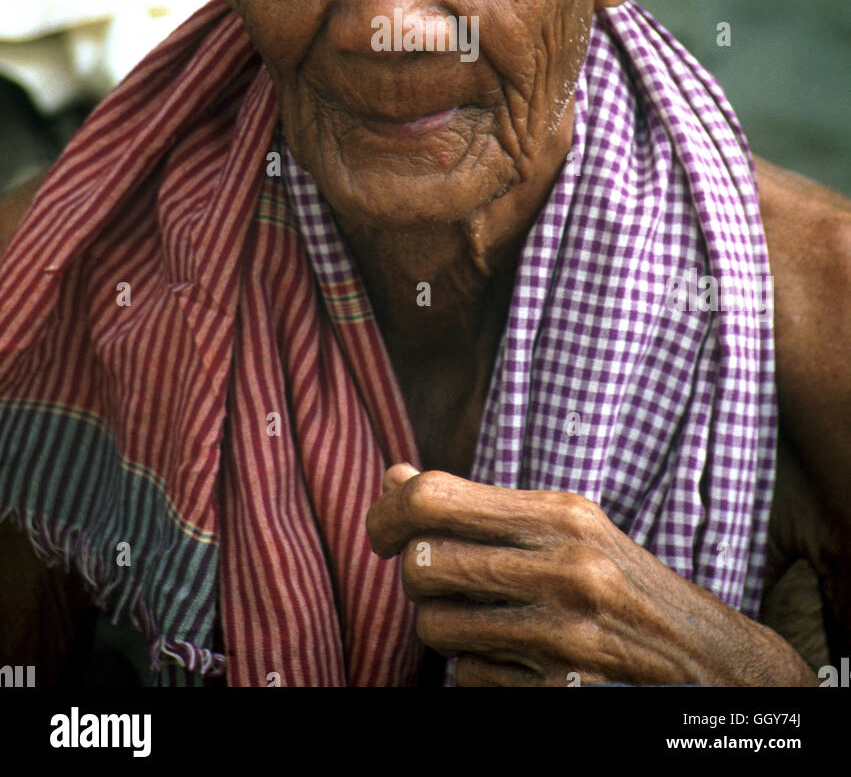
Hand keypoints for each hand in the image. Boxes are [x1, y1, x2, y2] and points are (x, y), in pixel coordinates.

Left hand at [366, 464, 817, 686]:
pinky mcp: (561, 692)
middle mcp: (563, 568)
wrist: (714, 666)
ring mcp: (563, 636)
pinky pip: (471, 681)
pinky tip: (515, 659)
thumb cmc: (626, 585)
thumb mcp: (568, 527)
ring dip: (443, 628)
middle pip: (422, 564)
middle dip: (416, 575)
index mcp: (562, 514)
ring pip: (435, 628)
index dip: (387, 511)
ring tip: (480, 620)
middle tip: (441, 579)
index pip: (434, 496)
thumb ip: (482, 506)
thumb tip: (394, 477)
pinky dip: (478, 672)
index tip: (381, 528)